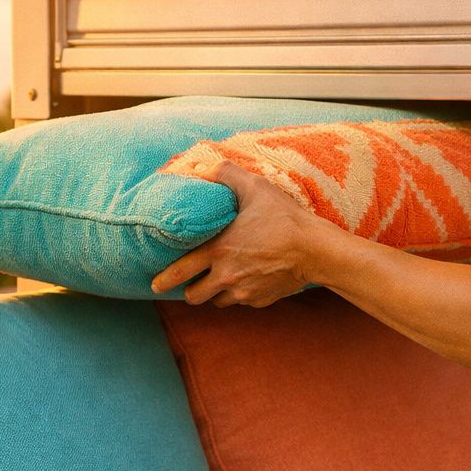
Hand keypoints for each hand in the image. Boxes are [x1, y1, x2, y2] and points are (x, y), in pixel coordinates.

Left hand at [151, 161, 331, 306]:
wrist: (316, 249)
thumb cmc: (284, 217)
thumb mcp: (254, 188)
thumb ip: (224, 175)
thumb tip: (201, 168)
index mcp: (218, 250)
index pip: (180, 271)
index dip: (164, 280)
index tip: (154, 284)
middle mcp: (227, 276)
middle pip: (194, 296)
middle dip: (189, 290)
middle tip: (189, 283)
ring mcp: (244, 292)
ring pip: (217, 302)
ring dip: (214, 293)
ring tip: (219, 280)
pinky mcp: (259, 301)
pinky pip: (241, 301)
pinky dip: (239, 293)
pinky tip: (247, 278)